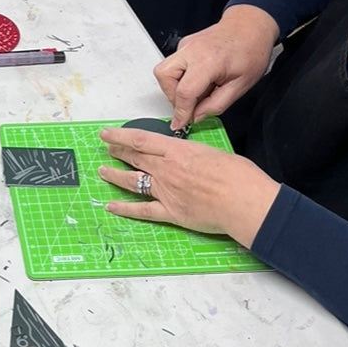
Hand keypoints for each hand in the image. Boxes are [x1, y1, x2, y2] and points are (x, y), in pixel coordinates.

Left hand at [97, 127, 280, 247]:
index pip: (141, 140)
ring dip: (114, 175)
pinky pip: (142, 210)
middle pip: (134, 158)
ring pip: (132, 181)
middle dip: (118, 152)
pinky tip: (112, 206)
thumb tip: (187, 156)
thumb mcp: (213, 153)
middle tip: (108, 149)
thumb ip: (193, 154)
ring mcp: (165, 191)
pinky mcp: (170, 212)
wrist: (244, 202)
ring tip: (103, 171)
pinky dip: (125, 209)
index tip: (106, 134)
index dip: (120, 136)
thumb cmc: (238, 176)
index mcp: (177, 151)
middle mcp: (166, 169)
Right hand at [154, 5, 279, 128]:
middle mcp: (191, 50)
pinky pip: (173, 64)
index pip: (184, 91)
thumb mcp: (241, 85)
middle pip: (164, 76)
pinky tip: (198, 78)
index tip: (180, 124)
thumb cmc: (251, 51)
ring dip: (173, 86)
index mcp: (209, 61)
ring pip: (164, 70)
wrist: (251, 25)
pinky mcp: (184, 44)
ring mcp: (185, 45)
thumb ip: (216, 104)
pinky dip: (181, 76)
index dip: (181, 112)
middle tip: (189, 104)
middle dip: (172, 96)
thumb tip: (197, 116)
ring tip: (196, 91)